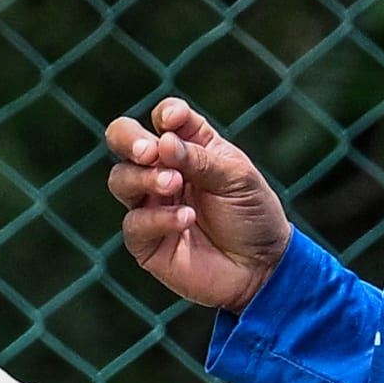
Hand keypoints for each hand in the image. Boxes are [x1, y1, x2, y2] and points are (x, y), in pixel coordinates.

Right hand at [105, 97, 290, 313]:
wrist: (263, 268)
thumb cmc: (253, 215)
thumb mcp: (236, 178)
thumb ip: (199, 158)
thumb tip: (162, 143)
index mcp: (189, 146)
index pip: (164, 117)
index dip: (165, 114)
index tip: (173, 120)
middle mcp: (163, 170)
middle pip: (124, 140)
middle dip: (128, 139)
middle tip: (148, 152)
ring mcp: (151, 204)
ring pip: (120, 179)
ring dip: (144, 177)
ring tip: (174, 184)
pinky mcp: (146, 242)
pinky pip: (134, 223)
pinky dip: (159, 217)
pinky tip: (186, 218)